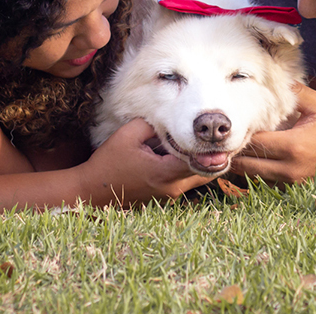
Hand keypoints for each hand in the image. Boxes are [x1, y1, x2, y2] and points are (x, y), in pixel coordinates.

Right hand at [81, 119, 209, 205]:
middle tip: (219, 139)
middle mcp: (172, 188)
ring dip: (198, 163)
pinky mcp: (163, 198)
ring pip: (194, 178)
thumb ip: (152, 124)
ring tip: (203, 144)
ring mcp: (169, 196)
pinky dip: (185, 169)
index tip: (223, 137)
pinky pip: (182, 182)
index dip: (213, 149)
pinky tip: (179, 154)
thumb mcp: (128, 135)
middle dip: (211, 156)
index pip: (201, 162)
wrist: (92, 192)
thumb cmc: (109, 162)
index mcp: (166, 172)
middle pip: (204, 172)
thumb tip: (170, 118)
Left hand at [231, 85, 315, 184]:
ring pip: (254, 179)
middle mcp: (289, 170)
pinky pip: (268, 186)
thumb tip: (276, 80)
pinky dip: (259, 176)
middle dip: (236, 154)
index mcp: (293, 146)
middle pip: (247, 166)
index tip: (236, 127)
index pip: (254, 143)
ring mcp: (292, 185)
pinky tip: (258, 163)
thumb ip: (297, 93)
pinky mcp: (296, 193)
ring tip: (238, 152)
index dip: (241, 135)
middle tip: (228, 142)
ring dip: (244, 167)